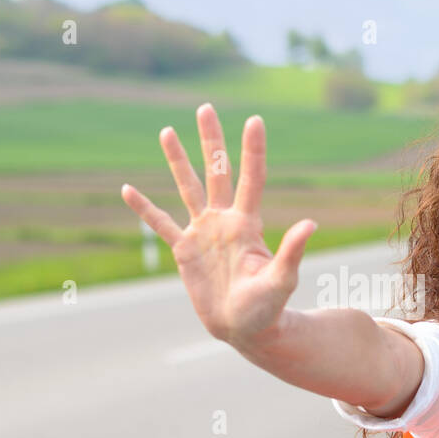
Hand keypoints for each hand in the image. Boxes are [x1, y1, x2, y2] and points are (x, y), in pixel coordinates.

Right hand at [120, 103, 317, 347]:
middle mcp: (225, 220)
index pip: (251, 178)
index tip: (255, 120)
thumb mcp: (281, 281)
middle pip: (216, 171)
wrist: (244, 329)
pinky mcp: (185, 250)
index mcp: (248, 223)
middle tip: (205, 107)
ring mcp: (203, 232)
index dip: (252, 150)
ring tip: (166, 131)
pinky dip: (145, 208)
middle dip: (210, 140)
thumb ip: (291, 252)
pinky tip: (128, 189)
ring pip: (187, 188)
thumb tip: (310, 224)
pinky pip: (161, 224)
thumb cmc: (267, 308)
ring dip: (177, 160)